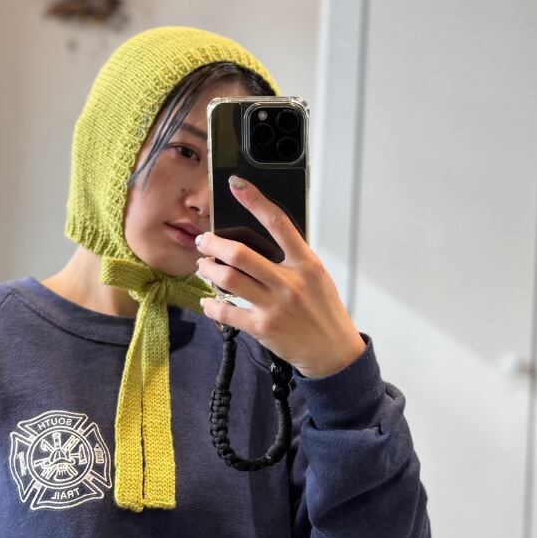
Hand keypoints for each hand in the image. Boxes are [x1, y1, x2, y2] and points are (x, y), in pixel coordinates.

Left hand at [195, 175, 366, 378]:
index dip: (255, 200)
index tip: (237, 185)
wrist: (333, 352)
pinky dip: (211, 306)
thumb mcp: (317, 278)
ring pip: (229, 280)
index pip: (278, 223)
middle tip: (204, 241)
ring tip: (204, 266)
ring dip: (209, 270)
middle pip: (241, 254)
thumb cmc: (324, 312)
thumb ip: (293, 259)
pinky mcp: (262, 328)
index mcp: (305, 264)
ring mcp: (274, 306)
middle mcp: (289, 282)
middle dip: (214, 243)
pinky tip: (208, 302)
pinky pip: (227, 313)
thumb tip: (262, 241)